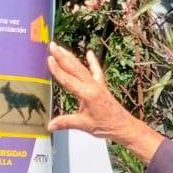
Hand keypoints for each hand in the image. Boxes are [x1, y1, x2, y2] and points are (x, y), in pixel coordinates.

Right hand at [47, 43, 164, 162]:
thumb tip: (50, 126)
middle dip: (62, 56)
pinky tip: (89, 52)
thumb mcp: (84, 125)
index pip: (68, 80)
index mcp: (88, 94)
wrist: (124, 126)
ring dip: (71, 57)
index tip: (49, 59)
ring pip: (82, 68)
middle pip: (75, 68)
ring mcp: (98, 85)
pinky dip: (93, 62)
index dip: (57, 70)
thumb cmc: (106, 126)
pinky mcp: (102, 86)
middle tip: (52, 46)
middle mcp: (93, 86)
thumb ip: (66, 123)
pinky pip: (96, 71)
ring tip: (61, 48)